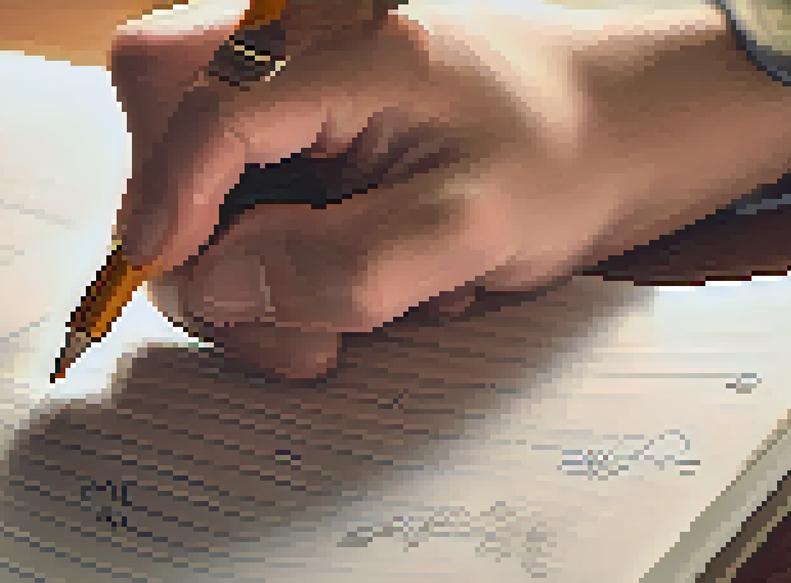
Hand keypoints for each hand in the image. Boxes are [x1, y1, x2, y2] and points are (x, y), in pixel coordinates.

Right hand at [111, 0, 790, 379]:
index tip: (178, 286)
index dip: (164, 204)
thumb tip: (214, 289)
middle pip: (165, 118)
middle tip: (287, 335)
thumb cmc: (570, 156)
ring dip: (242, 262)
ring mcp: (292, 78)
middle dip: (196, 239)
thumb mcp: (471, 229)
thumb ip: (341, 265)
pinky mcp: (298, 118)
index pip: (201, 107)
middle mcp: (298, 40)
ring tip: (350, 310)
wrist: (626, 122)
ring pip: (189, 166)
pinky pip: (236, 188)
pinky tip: (357, 272)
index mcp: (341, 40)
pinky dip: (272, 252)